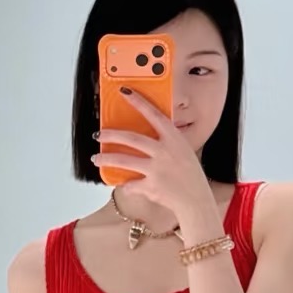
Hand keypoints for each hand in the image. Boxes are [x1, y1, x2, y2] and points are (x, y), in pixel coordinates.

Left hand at [90, 88, 216, 228]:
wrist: (196, 200)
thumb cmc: (191, 176)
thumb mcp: (183, 152)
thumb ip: (166, 143)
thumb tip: (146, 137)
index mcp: (174, 139)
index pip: (154, 115)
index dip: (139, 102)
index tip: (125, 92)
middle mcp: (164, 151)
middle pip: (132, 138)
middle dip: (111, 135)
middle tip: (99, 134)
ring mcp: (156, 169)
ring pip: (124, 161)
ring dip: (107, 159)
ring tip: (96, 159)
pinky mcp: (150, 186)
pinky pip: (131, 184)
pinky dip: (126, 185)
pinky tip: (124, 185)